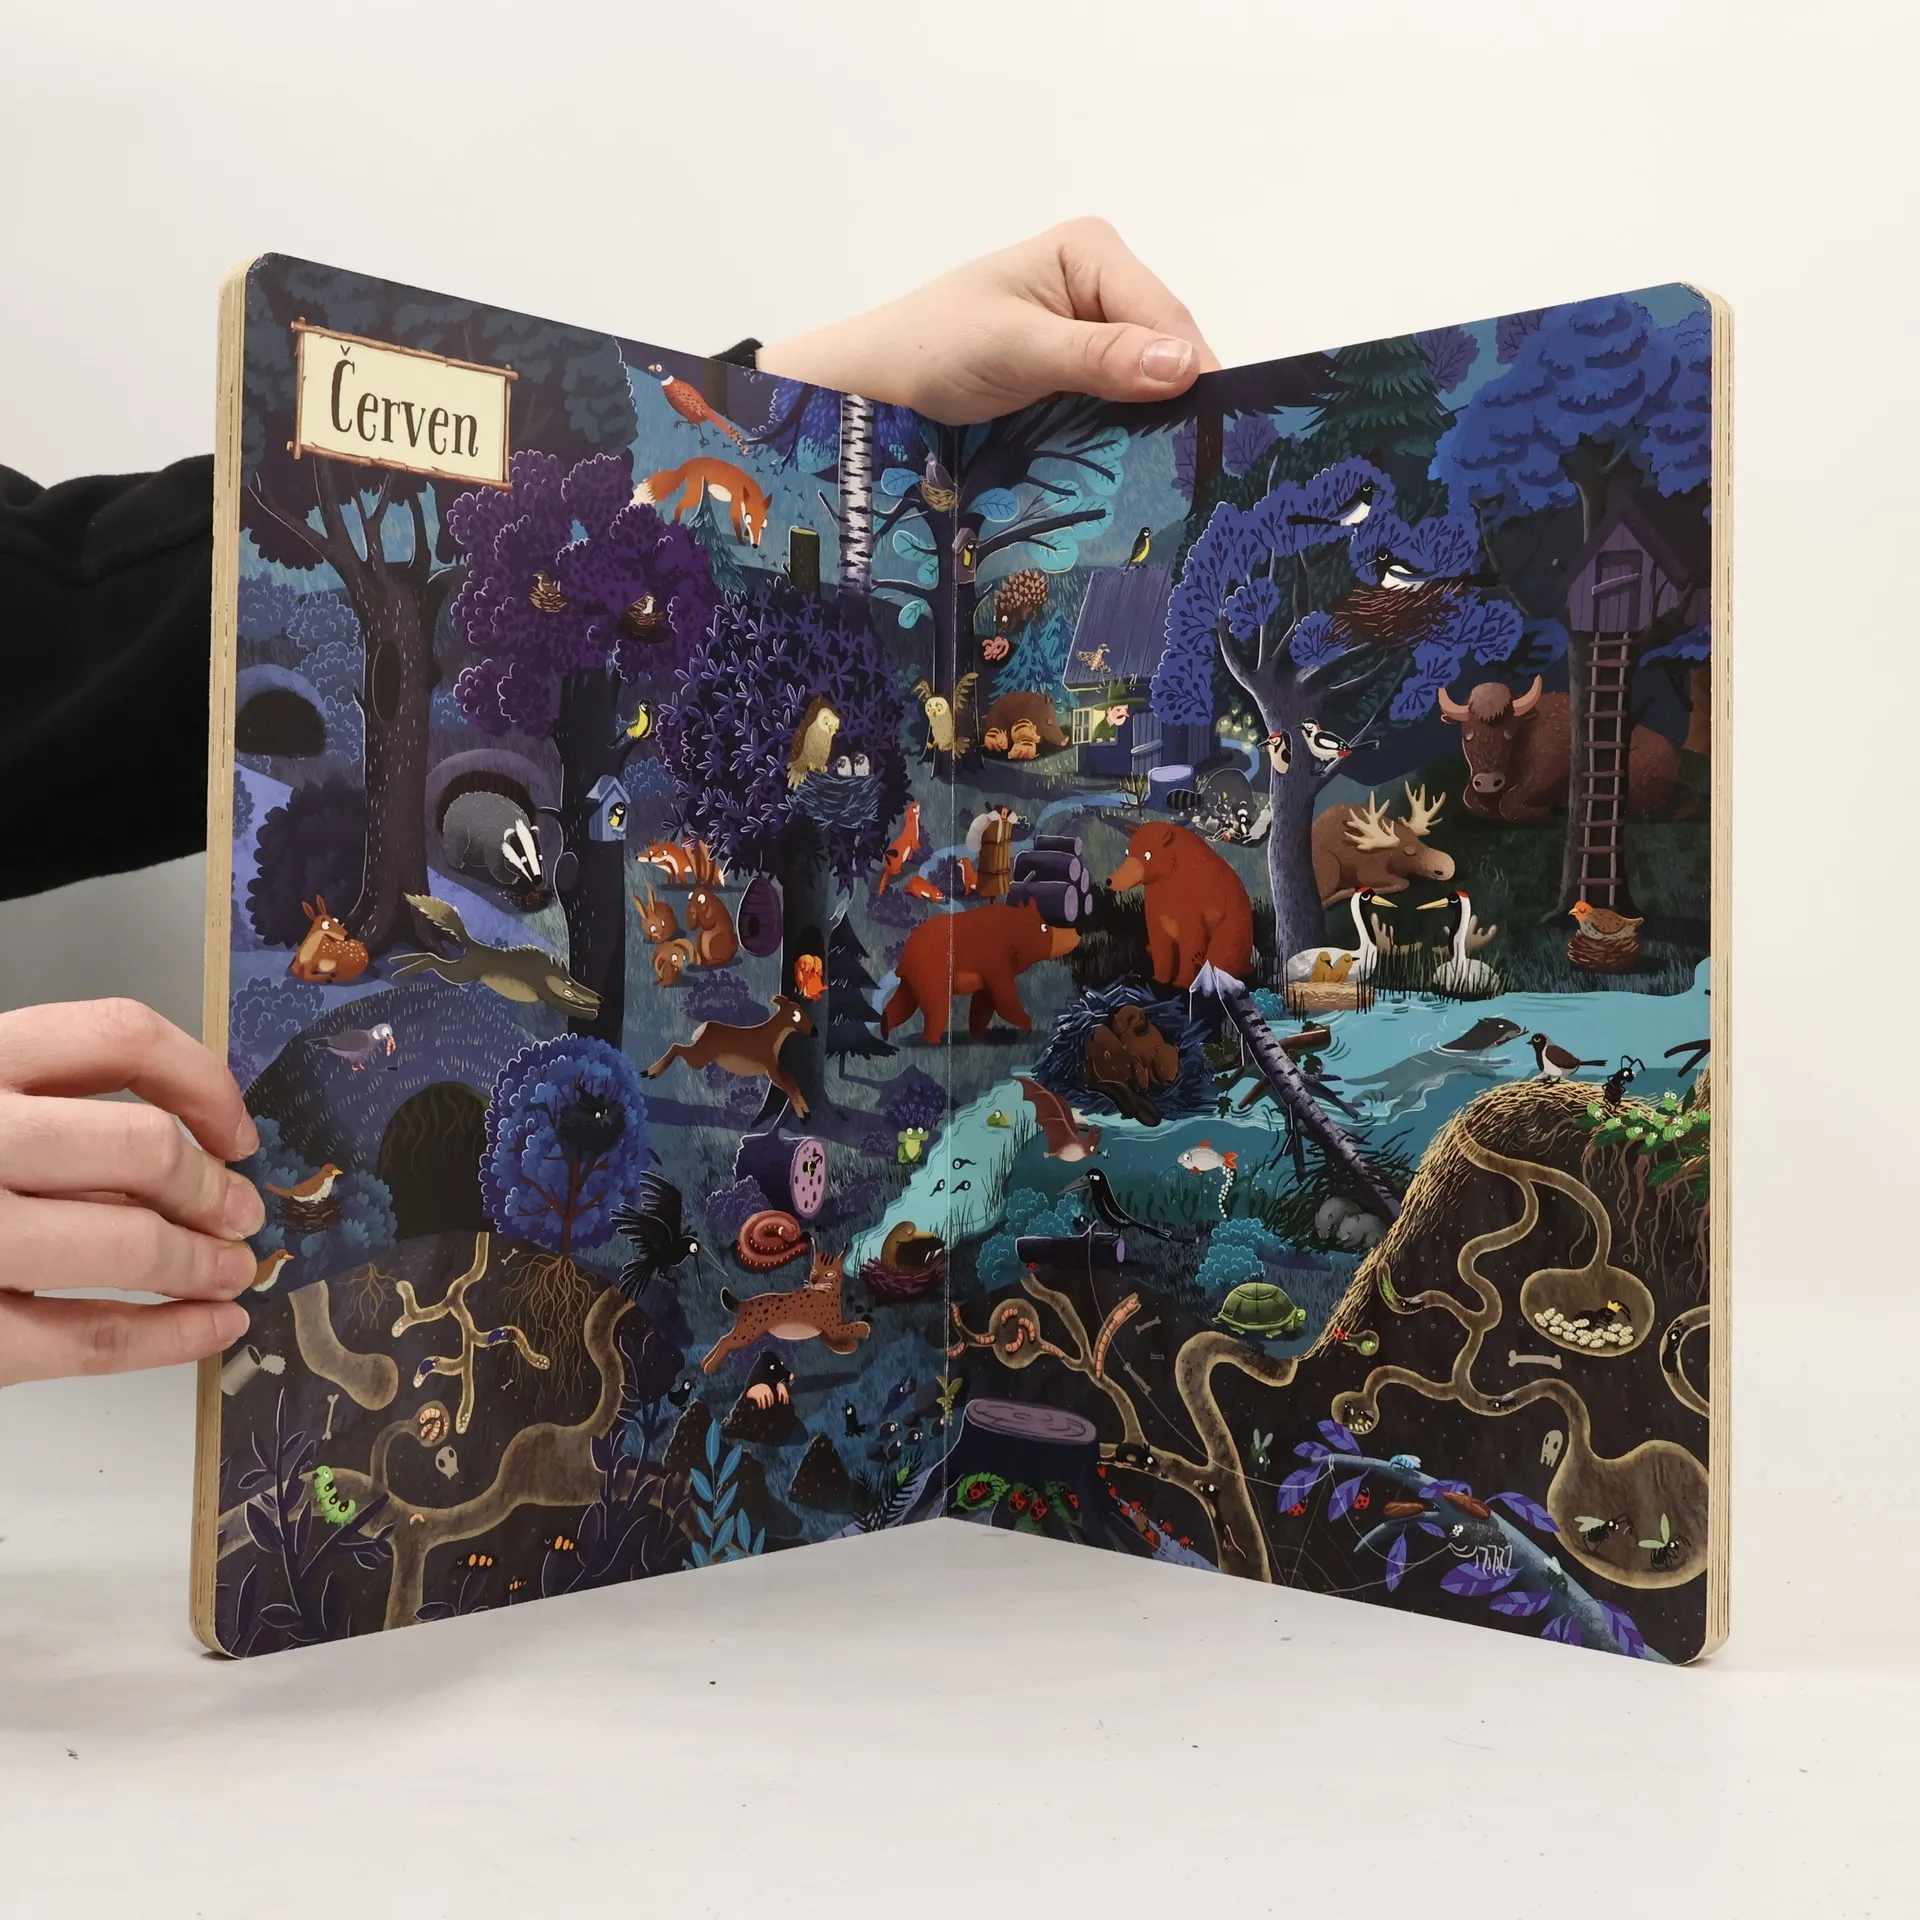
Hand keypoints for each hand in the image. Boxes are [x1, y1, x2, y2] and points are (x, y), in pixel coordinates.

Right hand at [0, 1000, 260, 1387]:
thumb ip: (49, 1104)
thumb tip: (192, 1139)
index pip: (118, 1034)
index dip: (203, 1080)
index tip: (235, 1128)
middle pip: (140, 1145)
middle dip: (212, 1187)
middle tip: (239, 1214)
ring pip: (126, 1244)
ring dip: (203, 1264)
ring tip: (231, 1273)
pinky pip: (87, 1337)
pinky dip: (170, 1338)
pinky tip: (209, 1330)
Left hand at [757, 216, 1221, 424]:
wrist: (870, 390)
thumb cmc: (930, 350)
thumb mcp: (1017, 349)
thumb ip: (1098, 356)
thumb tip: (1182, 366)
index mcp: (1091, 252)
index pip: (1166, 316)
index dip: (1192, 374)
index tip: (1213, 433)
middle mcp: (1099, 286)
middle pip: (1166, 352)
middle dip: (1175, 402)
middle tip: (1194, 469)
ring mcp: (1090, 336)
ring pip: (1149, 386)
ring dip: (1153, 426)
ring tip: (1173, 476)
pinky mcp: (1077, 380)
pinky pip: (1120, 408)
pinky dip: (1127, 437)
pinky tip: (1135, 468)